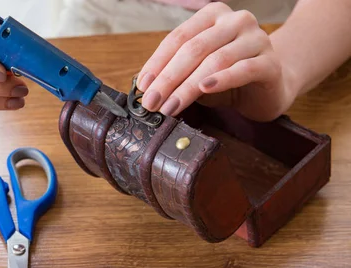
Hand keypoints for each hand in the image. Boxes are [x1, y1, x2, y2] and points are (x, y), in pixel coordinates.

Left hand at [137, 3, 296, 121]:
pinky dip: (222, 80)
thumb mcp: (196, 74)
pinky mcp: (270, 62)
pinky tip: (204, 89)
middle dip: (168, 78)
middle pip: (194, 49)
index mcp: (213, 16)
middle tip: (151, 102)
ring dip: (187, 87)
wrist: (270, 87)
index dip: (157, 63)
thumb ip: (176, 74)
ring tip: (170, 107)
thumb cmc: (228, 79)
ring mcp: (256, 39)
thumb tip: (147, 89)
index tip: (142, 86)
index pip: (178, 37)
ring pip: (215, 61)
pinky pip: (243, 69)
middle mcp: (236, 21)